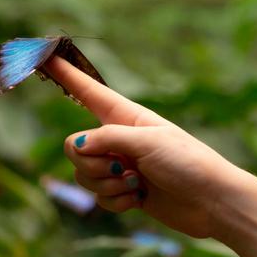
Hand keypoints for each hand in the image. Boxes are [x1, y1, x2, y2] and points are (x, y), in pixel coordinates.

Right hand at [45, 56, 248, 238]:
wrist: (213, 201)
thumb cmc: (188, 163)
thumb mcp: (147, 142)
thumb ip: (106, 139)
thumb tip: (75, 145)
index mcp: (128, 117)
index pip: (89, 92)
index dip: (67, 74)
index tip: (44, 54)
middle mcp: (121, 139)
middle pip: (75, 147)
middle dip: (91, 163)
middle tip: (121, 167)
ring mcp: (121, 166)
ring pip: (84, 175)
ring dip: (106, 185)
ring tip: (136, 184)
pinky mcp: (125, 192)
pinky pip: (99, 198)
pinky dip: (116, 202)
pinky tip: (138, 200)